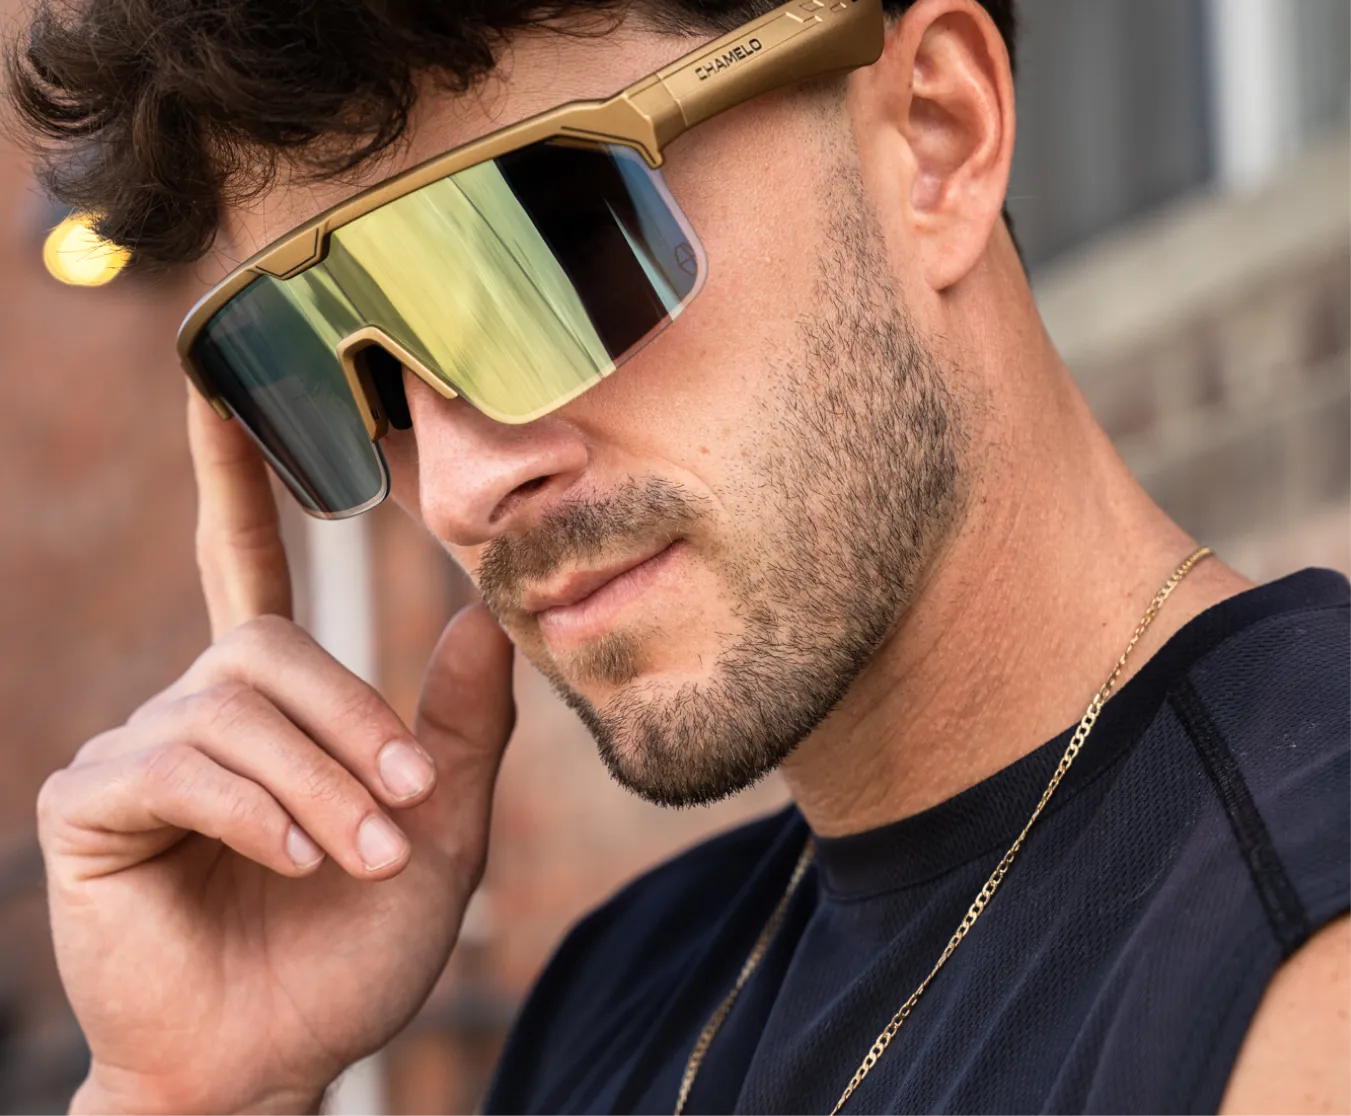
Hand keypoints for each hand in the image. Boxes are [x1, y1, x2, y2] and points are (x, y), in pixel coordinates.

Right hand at [38, 392, 514, 1115]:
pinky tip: (286, 861)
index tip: (219, 384)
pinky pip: (183, 767)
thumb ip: (459, 723)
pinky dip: (254, 812)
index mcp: (269, 701)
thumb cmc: (348, 948)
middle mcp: (195, 705)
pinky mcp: (93, 803)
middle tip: (407, 813)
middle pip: (271, 649)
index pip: (243, 560)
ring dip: (320, 786)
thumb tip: (483, 615)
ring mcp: (136, 749)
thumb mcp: (437, 829)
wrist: (273, 1058)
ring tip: (361, 856)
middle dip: (353, 727)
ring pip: (237, 710)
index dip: (232, 475)